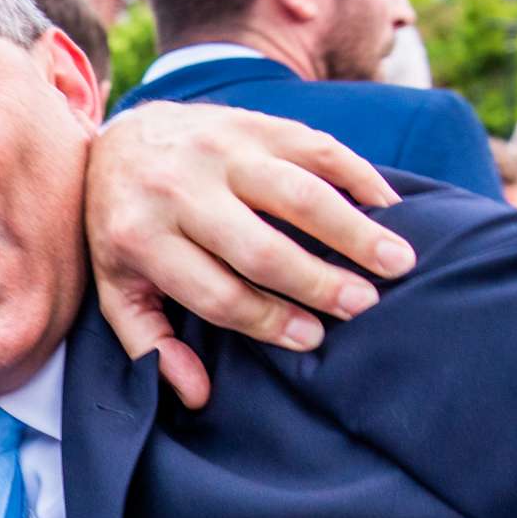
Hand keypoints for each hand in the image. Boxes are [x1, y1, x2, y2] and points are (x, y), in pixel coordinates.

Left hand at [85, 102, 416, 409]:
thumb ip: (149, 342)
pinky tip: (387, 208)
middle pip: (260, 248)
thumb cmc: (127, 229)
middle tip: (364, 306)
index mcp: (140, 238)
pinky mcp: (252, 123)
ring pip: (296, 194)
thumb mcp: (117, 287)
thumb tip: (197, 394)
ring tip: (399, 261)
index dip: (268, 321)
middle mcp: (177, 189)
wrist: (120, 141)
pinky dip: (357, 176)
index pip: (216, 293)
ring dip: (353, 230)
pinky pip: (315, 148)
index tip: (312, 338)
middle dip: (318, 282)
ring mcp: (218, 149)